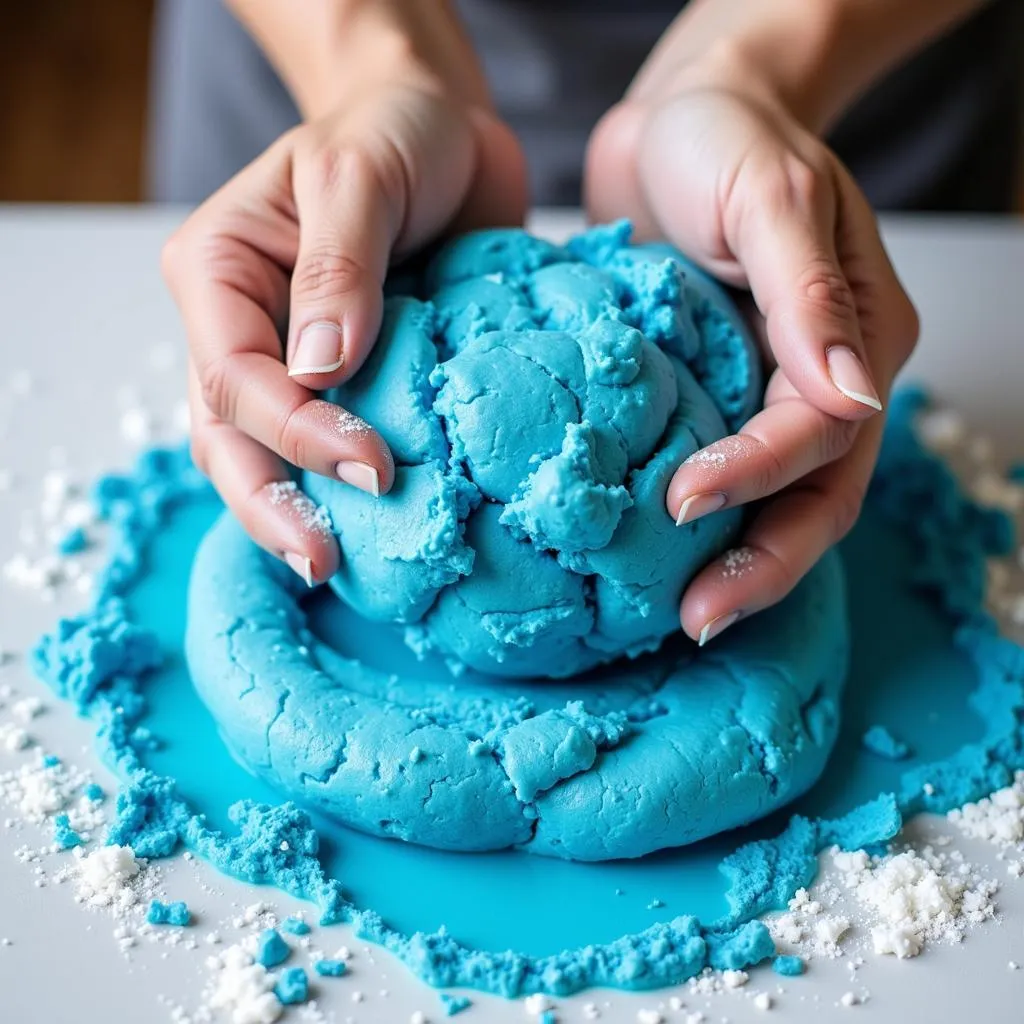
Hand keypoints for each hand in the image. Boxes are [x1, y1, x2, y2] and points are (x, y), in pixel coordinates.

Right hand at [162, 64, 525, 584]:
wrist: (447, 138)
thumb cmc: (393, 136)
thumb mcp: (359, 175)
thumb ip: (338, 266)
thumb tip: (321, 368)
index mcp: (220, 276)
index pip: (236, 379)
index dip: (297, 432)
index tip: (373, 466)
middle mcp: (244, 331)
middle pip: (230, 439)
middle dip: (273, 505)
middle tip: (323, 562)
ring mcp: (294, 364)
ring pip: (267, 457)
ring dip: (299, 512)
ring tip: (338, 568)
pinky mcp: (355, 384)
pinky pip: (332, 446)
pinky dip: (346, 490)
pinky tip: (379, 533)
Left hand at [586, 54, 917, 644]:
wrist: (678, 116)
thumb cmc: (727, 135)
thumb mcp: (770, 195)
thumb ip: (807, 291)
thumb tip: (854, 392)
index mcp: (857, 339)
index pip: (819, 434)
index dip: (758, 476)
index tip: (683, 502)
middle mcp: (815, 382)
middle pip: (811, 498)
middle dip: (760, 563)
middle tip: (696, 619)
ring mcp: (759, 395)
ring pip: (767, 503)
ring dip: (728, 560)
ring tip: (675, 616)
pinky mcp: (704, 395)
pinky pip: (705, 468)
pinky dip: (682, 519)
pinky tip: (636, 554)